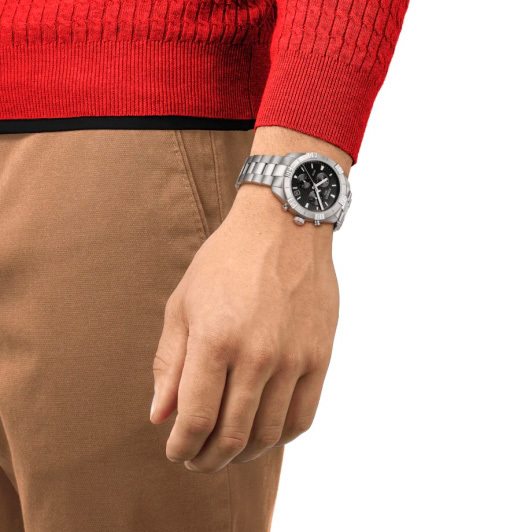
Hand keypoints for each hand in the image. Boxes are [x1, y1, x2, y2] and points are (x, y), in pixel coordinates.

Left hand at [150, 184, 339, 472]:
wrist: (283, 228)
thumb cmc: (225, 262)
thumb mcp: (184, 304)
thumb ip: (171, 363)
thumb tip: (161, 417)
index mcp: (215, 339)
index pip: (195, 419)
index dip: (181, 446)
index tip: (174, 451)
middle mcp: (257, 355)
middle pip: (231, 434)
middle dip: (207, 459)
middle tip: (196, 460)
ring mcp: (294, 358)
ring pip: (268, 434)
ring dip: (242, 454)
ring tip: (227, 451)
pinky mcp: (320, 356)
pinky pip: (302, 417)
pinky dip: (280, 438)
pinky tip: (264, 433)